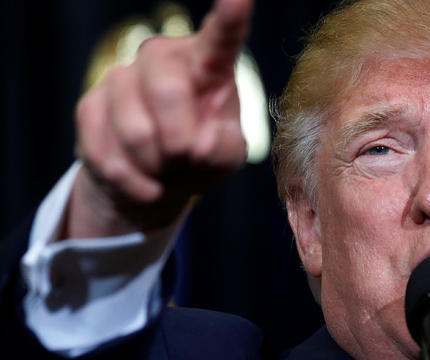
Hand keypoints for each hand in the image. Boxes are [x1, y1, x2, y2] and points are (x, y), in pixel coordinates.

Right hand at [66, 0, 252, 237]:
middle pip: (168, 90)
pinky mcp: (90, 105)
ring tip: (165, 168)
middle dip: (180, 142)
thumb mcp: (225, 158)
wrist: (156, 179)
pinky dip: (133, 182)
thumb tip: (198, 143)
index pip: (222, 37)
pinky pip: (107, 153)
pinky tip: (146, 184)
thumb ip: (225, 148)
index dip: (230, 17)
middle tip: (186, 158)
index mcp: (208, 64)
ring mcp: (122, 78)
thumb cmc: (200, 157)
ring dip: (156, 166)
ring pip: (136, 130)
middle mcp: (163, 59)